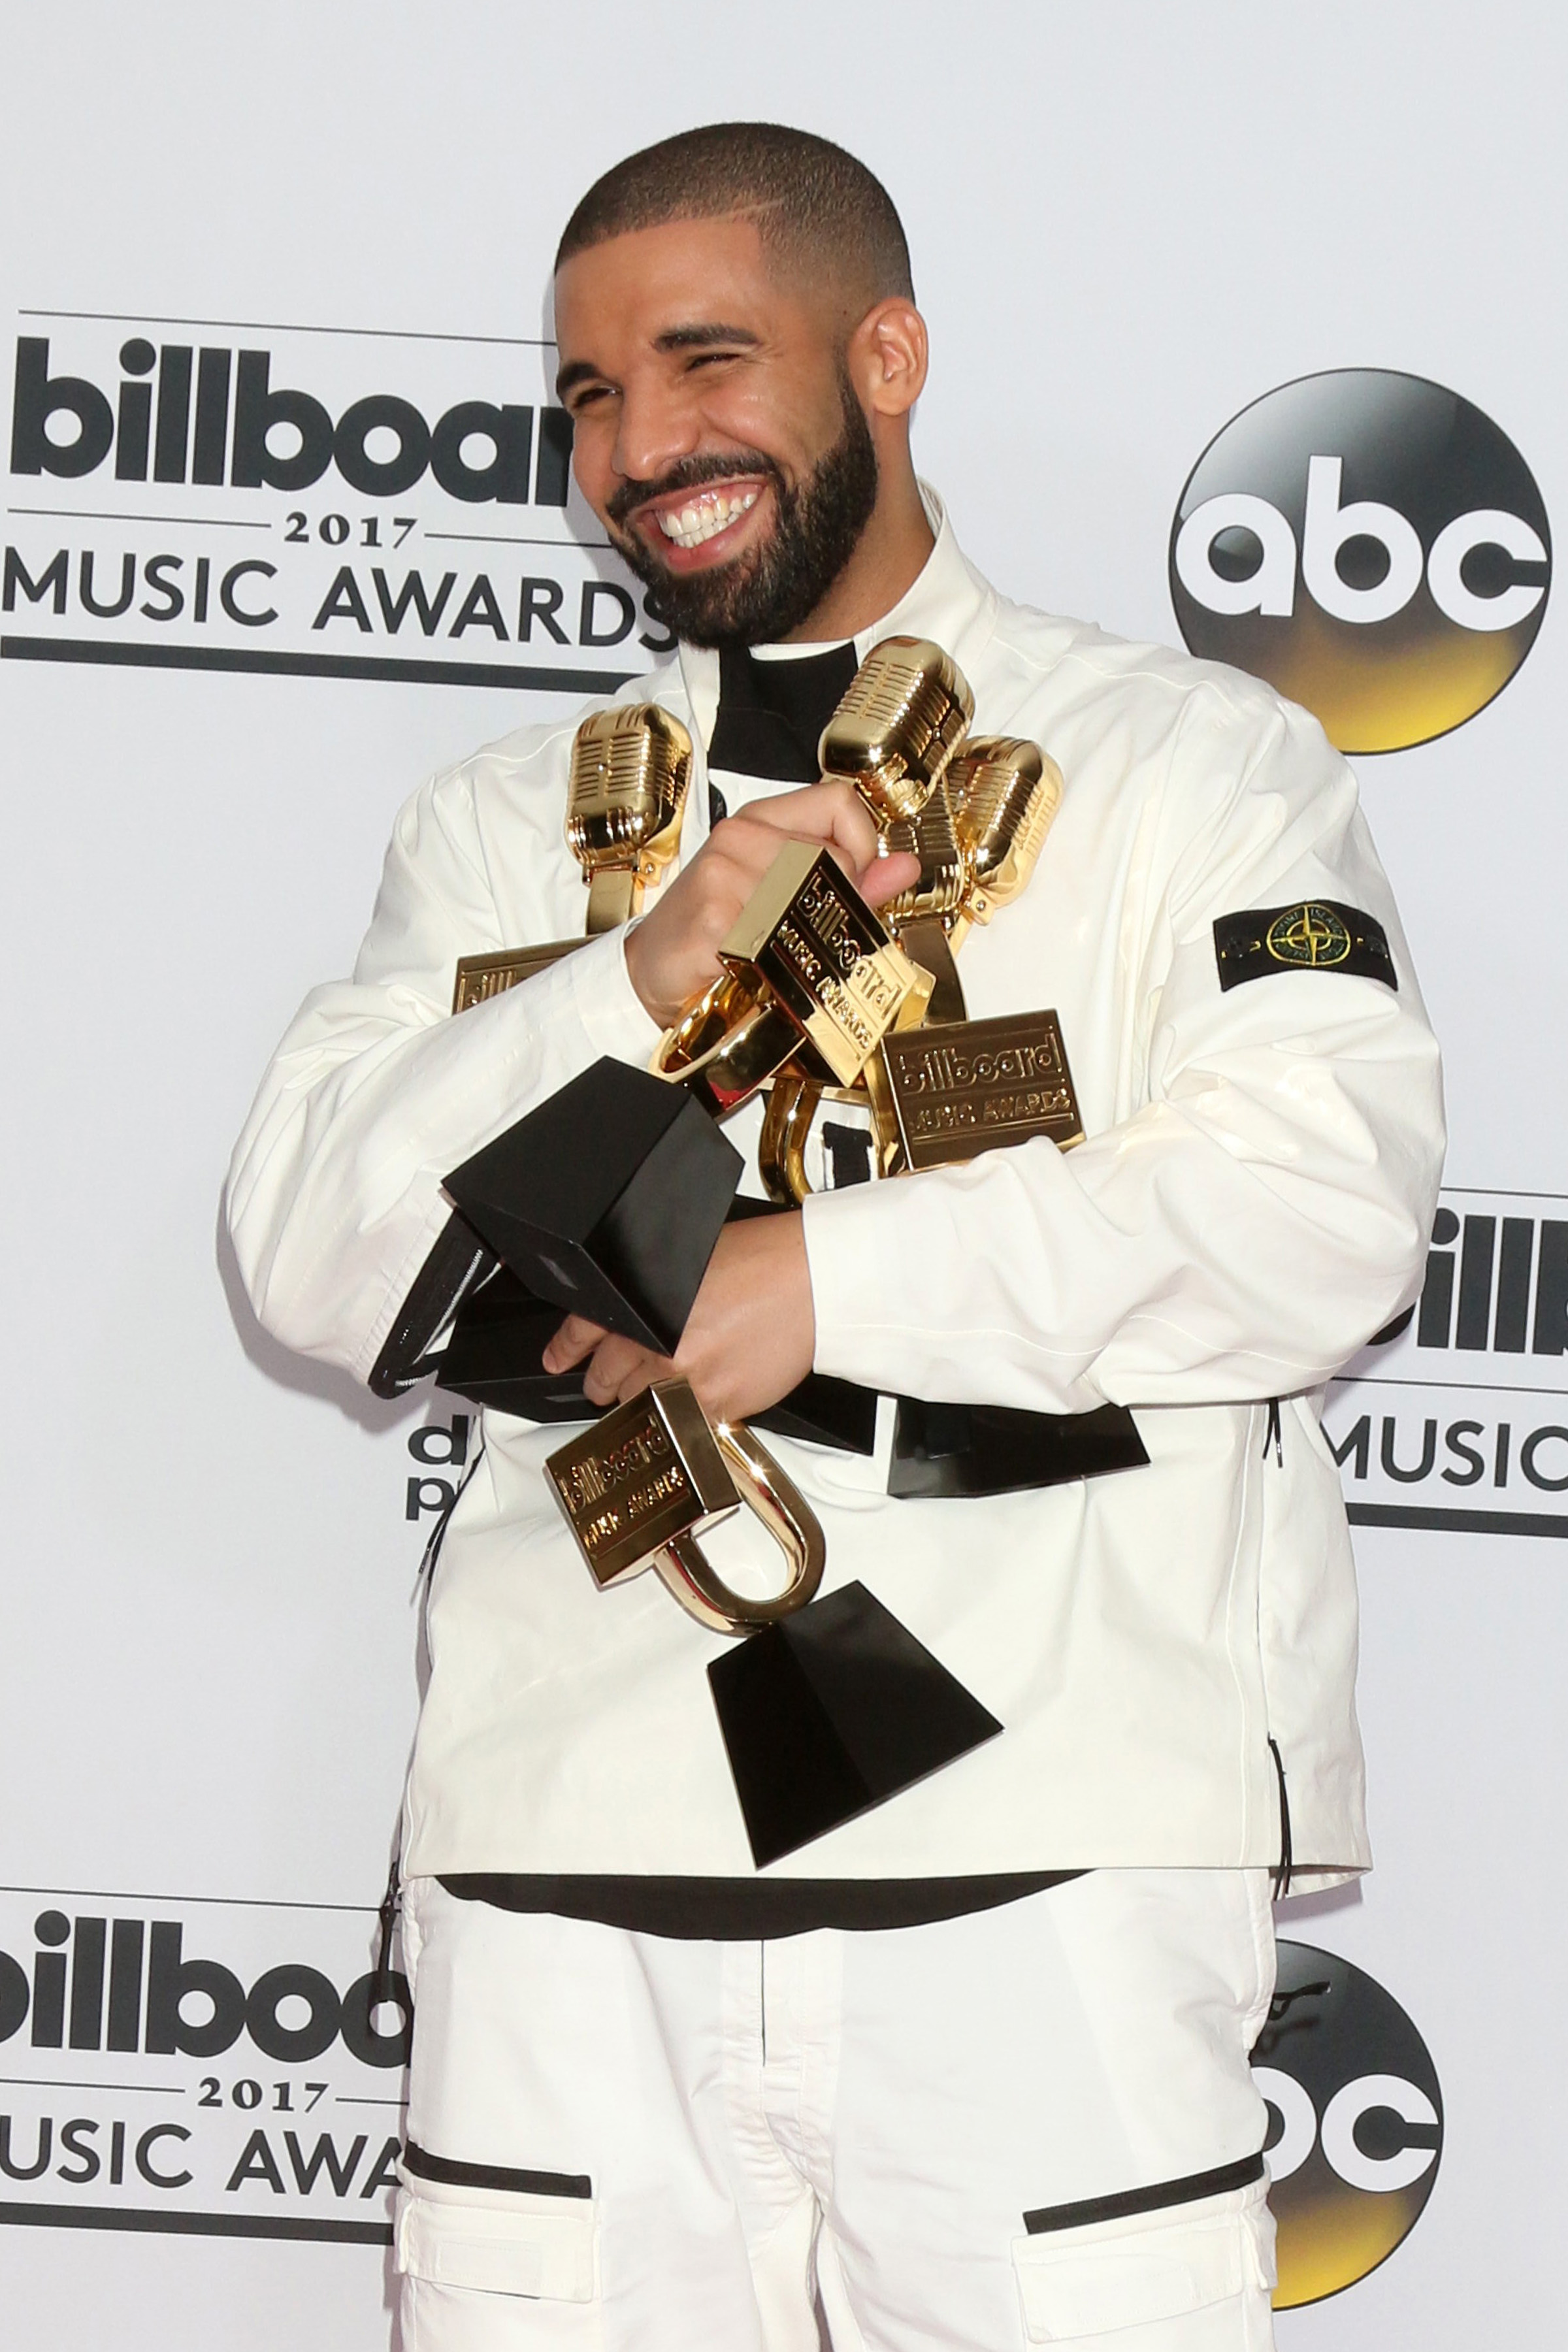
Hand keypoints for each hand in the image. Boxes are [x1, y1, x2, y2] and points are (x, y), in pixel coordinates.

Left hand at [541, 1213, 814, 1424]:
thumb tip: (630, 1313)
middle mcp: (658, 1345)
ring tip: (663, 1386)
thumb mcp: (687, 1259)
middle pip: (607, 1380)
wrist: (813, 1281)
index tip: (558, 1359)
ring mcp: (687, 1381)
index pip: (585, 1331)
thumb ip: (649, 1291)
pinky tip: (701, 1393)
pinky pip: (684, 1422)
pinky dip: (687, 1413)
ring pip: (642, 1408)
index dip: (567, 1349)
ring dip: (645, 1401)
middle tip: (608, 1382)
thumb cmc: (761, 1261)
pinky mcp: (720, 1406)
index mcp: (643, 1303)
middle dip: (605, 1381)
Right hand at [624, 780, 919, 1028]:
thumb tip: (906, 867)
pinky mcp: (716, 915)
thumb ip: (848, 881)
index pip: (839, 801)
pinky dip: (777, 962)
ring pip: (812, 898)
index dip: (860, 844)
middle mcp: (740, 836)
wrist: (647, 973)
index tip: (850, 881)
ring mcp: (725, 872)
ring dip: (803, 938)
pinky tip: (754, 967)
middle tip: (803, 932)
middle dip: (836, 903)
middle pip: (835, 855)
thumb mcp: (780, 897)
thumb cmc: (712, 934)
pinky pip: (780, 936)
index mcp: (759, 821)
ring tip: (774, 952)